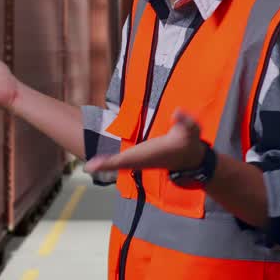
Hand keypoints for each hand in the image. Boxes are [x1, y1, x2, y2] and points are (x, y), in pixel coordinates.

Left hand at [84, 108, 204, 173]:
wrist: (191, 157)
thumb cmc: (188, 141)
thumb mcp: (190, 129)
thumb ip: (185, 120)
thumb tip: (177, 111)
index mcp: (151, 153)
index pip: (129, 158)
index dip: (113, 161)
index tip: (98, 164)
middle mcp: (143, 160)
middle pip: (120, 164)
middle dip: (104, 165)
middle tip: (88, 167)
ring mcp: (140, 161)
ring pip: (119, 165)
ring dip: (104, 165)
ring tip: (89, 166)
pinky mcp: (139, 159)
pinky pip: (120, 162)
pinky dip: (108, 162)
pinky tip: (95, 163)